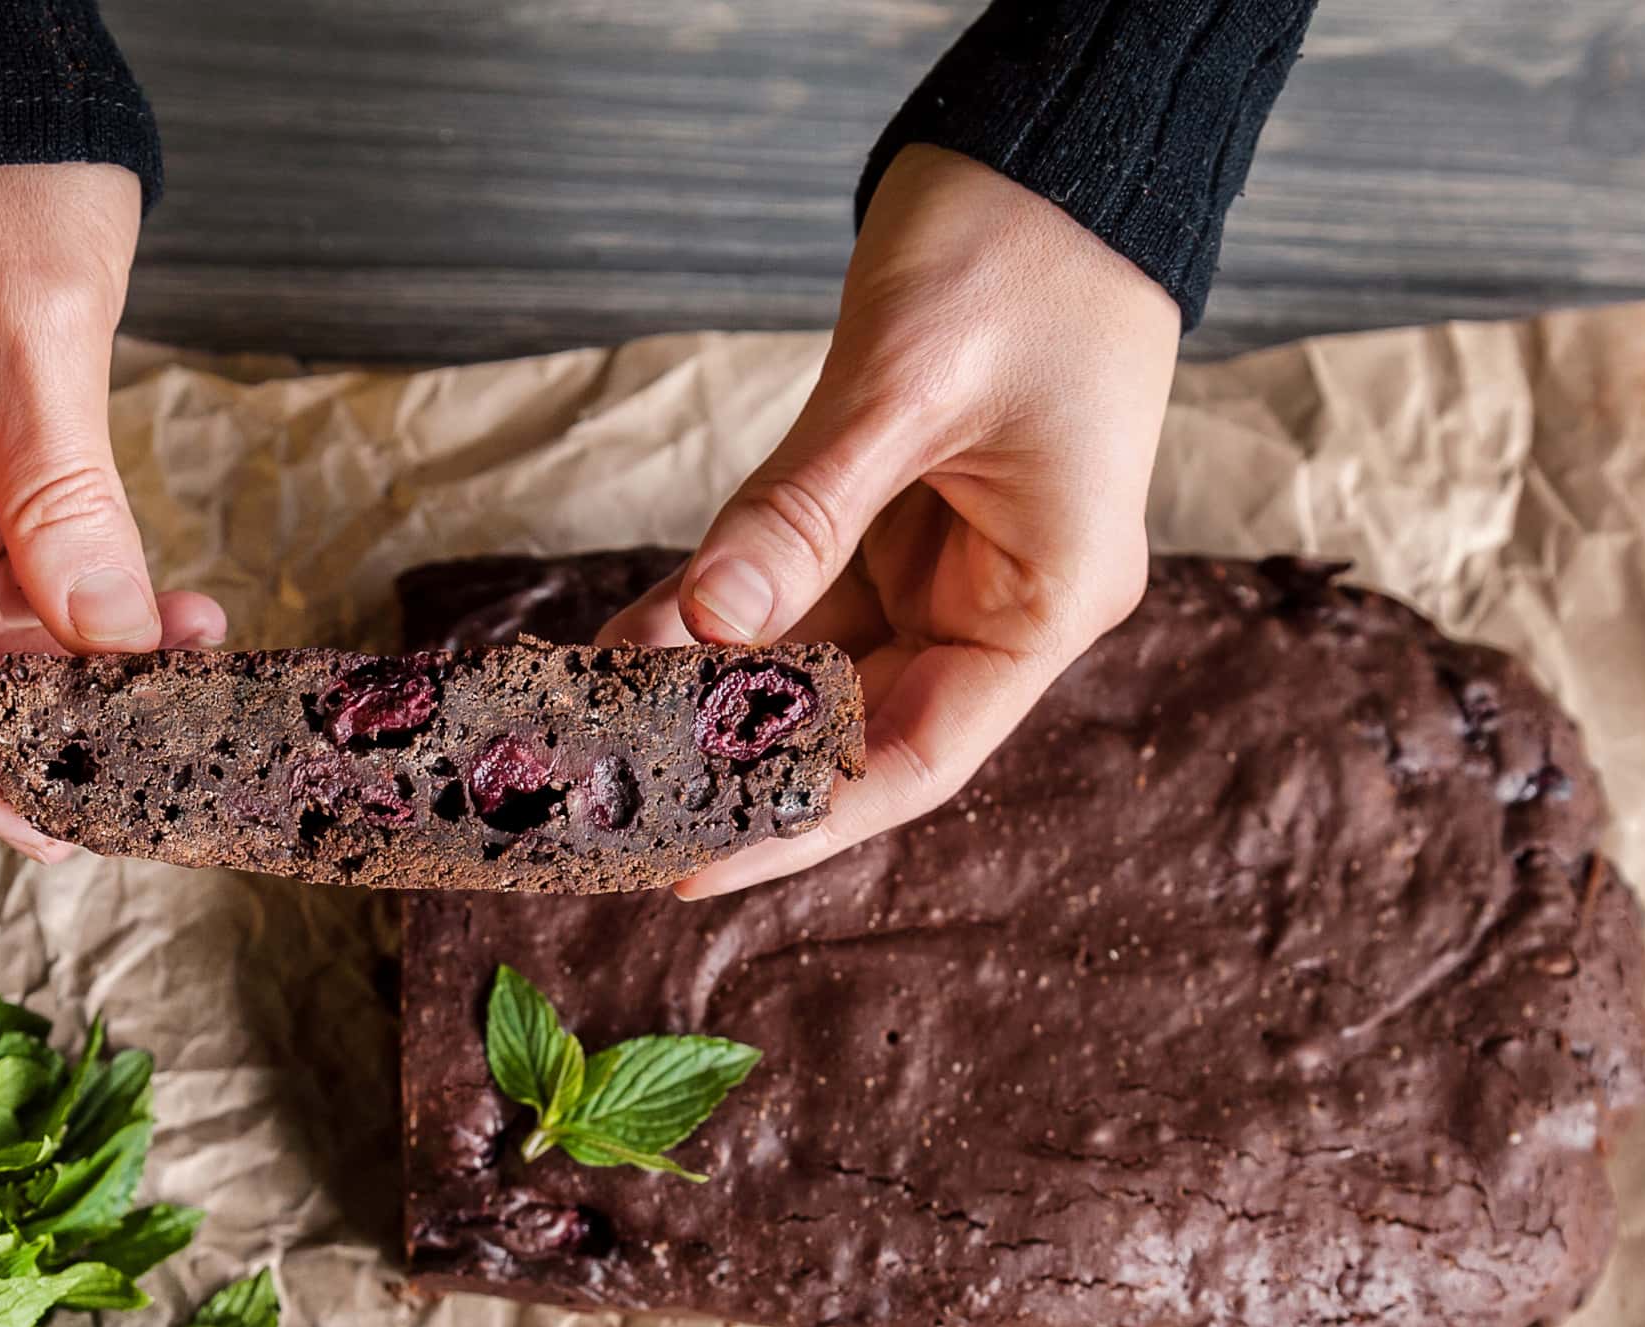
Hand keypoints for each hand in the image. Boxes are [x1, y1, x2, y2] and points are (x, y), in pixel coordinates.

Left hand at [607, 145, 1179, 896]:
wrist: (1051, 148)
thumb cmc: (1021, 248)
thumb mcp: (905, 385)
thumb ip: (802, 513)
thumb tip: (702, 629)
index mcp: (1050, 596)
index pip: (919, 756)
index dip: (804, 820)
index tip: (694, 861)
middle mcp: (1005, 598)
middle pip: (856, 726)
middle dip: (732, 758)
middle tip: (608, 791)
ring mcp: (953, 562)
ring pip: (813, 666)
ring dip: (707, 692)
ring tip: (594, 719)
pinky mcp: (900, 517)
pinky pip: (798, 598)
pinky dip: (716, 621)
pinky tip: (629, 642)